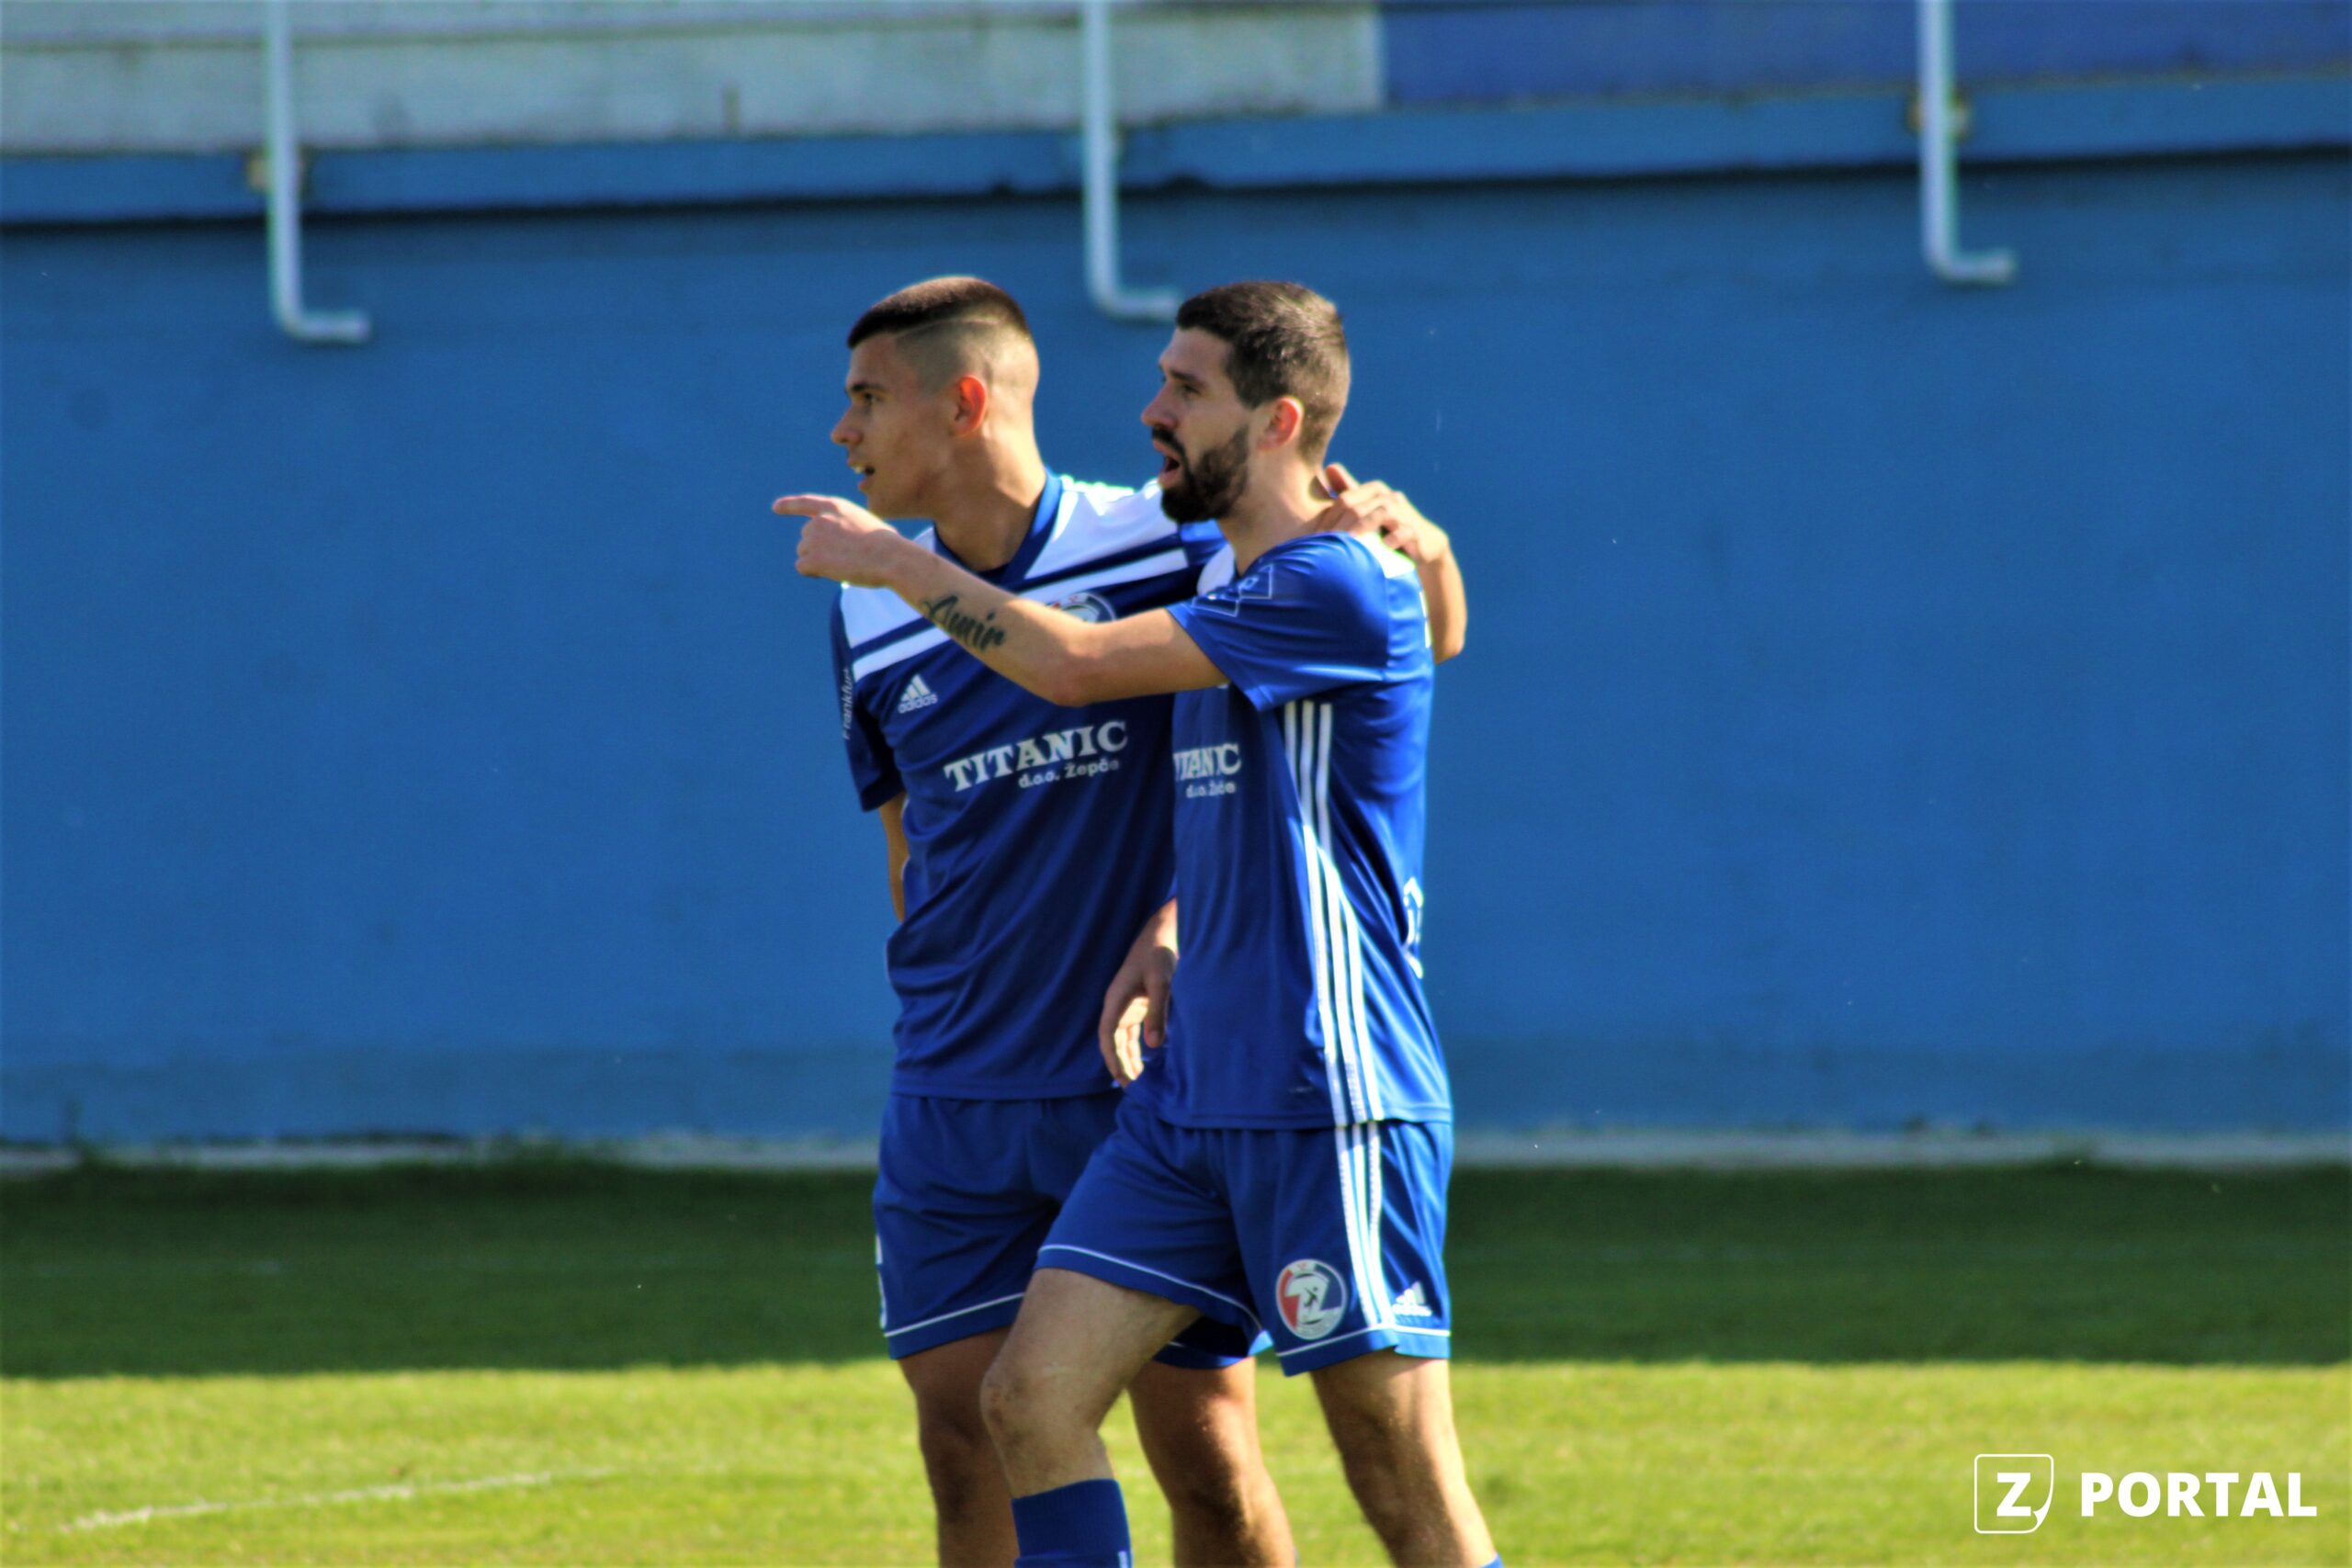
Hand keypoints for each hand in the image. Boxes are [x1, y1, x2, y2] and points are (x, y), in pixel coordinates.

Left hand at [774, 493, 909, 586]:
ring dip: (818, 562)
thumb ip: (846, 528)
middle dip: (818, 549)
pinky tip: (834, 571)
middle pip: (805, 538)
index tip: (775, 507)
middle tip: (843, 558)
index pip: (805, 503)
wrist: (890, 557)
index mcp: (835, 506)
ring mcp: (814, 538)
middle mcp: (820, 519)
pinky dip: (814, 573)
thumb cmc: (888, 545)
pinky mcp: (813, 557)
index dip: (789, 505)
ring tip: (843, 563)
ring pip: (804, 554)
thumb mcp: (867, 524)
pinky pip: (803, 568)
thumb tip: (839, 547)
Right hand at [1096, 901, 1177, 1086]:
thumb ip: (1158, 1013)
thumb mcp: (1162, 983)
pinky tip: (1145, 1058)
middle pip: (1112, 1041)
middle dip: (1119, 1063)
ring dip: (1127, 1057)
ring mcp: (1126, 1004)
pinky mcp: (1137, 1003)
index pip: (1107, 1036)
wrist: (1163, 933)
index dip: (1112, 1059)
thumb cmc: (1160, 955)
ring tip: (1137, 1080)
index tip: (1122, 1078)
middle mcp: (1117, 1005)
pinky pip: (1131, 1031)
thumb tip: (1154, 1046)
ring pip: (1121, 1038)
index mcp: (1116, 1000)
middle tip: (1131, 1088)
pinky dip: (1135, 1046)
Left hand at [1318, 462, 1449, 566]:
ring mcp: (1404, 515)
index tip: (1316, 535)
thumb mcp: (1367, 510)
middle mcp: (1390, 500)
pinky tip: (1382, 546)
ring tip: (1351, 541)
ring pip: (1383, 514)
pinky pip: (1406, 532)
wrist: (1424, 545)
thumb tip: (1329, 467)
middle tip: (1328, 540)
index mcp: (1375, 493)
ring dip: (1366, 527)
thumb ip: (1348, 491)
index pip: (1347, 498)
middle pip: (1363, 505)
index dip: (1330, 516)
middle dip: (1344, 523)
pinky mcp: (1416, 532)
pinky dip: (1393, 538)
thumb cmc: (1389, 527)